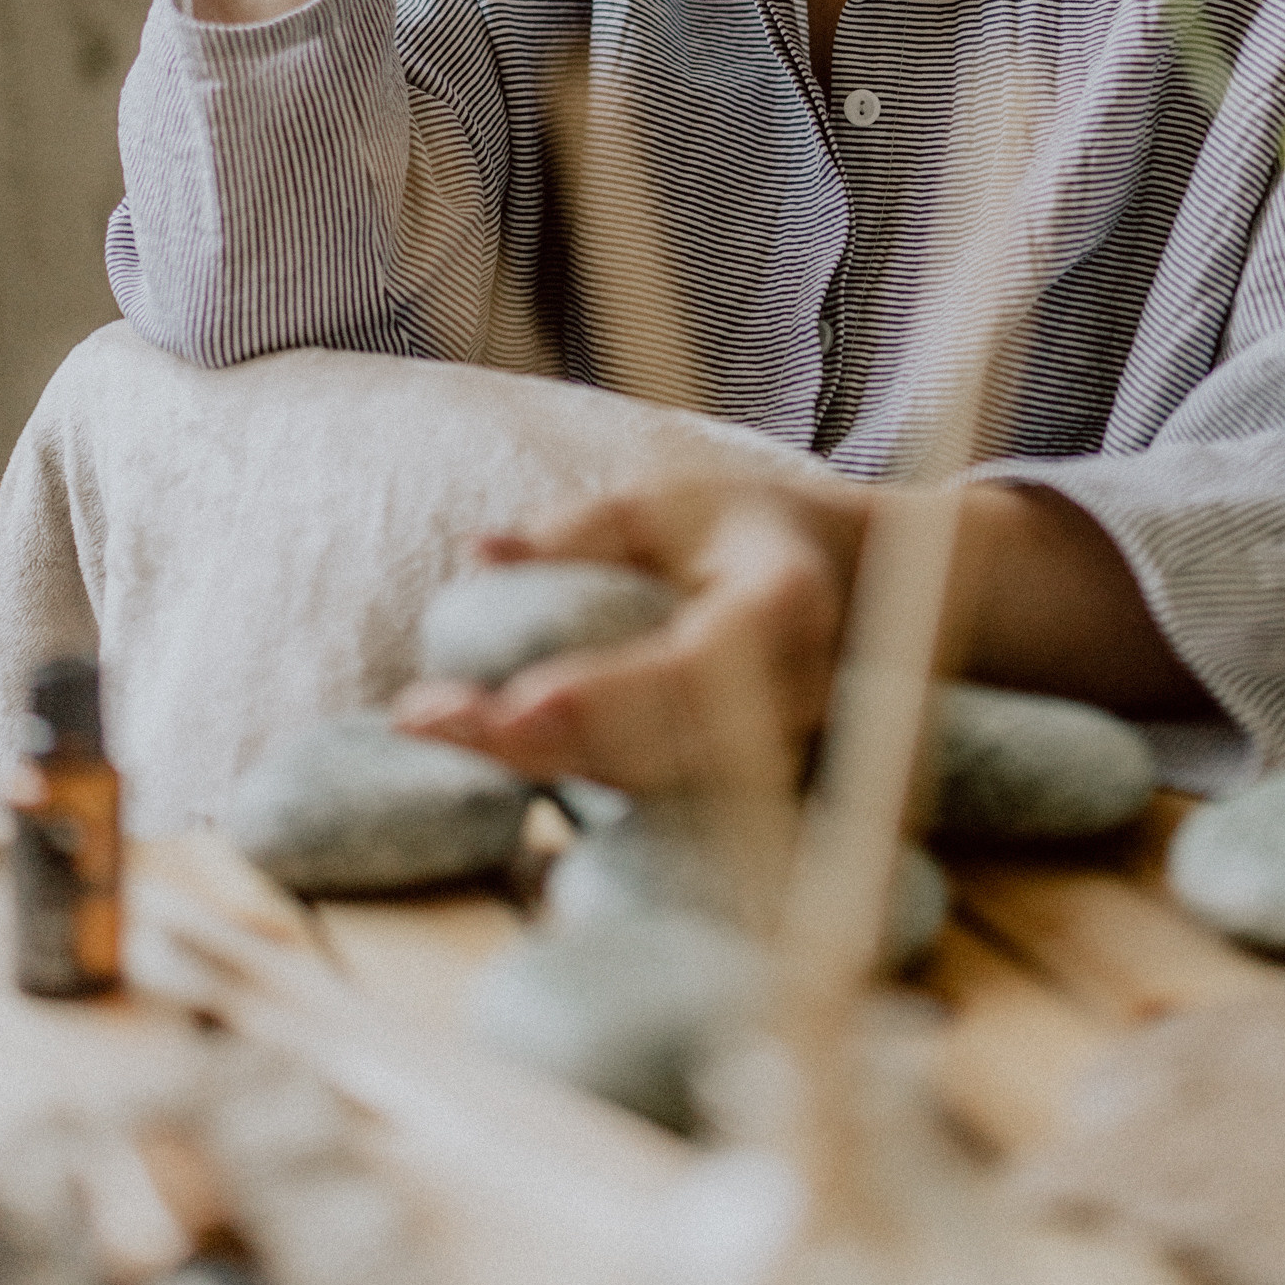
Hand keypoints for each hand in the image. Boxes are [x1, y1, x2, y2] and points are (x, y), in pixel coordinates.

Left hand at [393, 474, 875, 791]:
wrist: (860, 587)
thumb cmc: (754, 528)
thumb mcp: (681, 500)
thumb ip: (587, 528)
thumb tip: (483, 553)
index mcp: (781, 612)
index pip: (689, 671)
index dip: (605, 695)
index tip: (513, 706)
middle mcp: (782, 701)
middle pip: (649, 746)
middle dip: (534, 741)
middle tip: (424, 717)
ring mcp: (761, 756)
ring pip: (636, 779)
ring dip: (527, 763)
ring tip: (427, 724)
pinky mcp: (727, 782)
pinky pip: (635, 784)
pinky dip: (553, 767)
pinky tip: (474, 741)